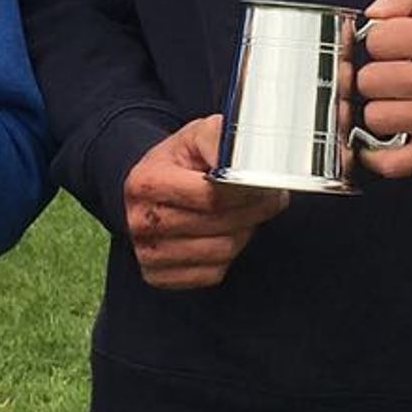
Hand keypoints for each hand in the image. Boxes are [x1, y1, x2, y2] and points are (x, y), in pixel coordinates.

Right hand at [123, 115, 287, 289]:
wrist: (152, 185)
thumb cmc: (179, 160)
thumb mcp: (196, 135)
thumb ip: (218, 138)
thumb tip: (241, 156)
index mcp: (146, 182)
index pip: (210, 197)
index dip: (244, 192)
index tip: (267, 184)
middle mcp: (140, 221)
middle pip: (217, 225)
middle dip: (252, 210)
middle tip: (271, 196)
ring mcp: (147, 253)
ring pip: (220, 251)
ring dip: (244, 231)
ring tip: (249, 211)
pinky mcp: (158, 276)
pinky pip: (212, 273)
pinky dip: (228, 255)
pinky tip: (228, 232)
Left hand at [353, 0, 411, 179]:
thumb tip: (373, 13)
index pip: (377, 39)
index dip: (377, 43)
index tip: (390, 49)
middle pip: (370, 81)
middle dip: (373, 79)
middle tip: (390, 80)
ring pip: (375, 118)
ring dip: (378, 113)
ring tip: (395, 105)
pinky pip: (390, 162)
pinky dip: (377, 154)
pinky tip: (384, 139)